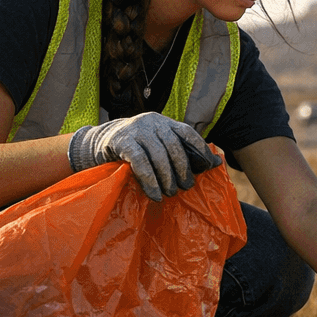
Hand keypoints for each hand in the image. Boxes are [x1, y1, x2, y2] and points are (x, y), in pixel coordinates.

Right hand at [68, 112, 221, 200]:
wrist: (99, 141)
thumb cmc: (136, 147)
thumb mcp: (159, 145)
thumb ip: (183, 151)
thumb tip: (217, 163)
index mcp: (164, 122)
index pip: (187, 132)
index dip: (199, 148)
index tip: (208, 166)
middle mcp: (152, 122)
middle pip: (174, 147)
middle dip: (182, 169)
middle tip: (186, 187)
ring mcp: (136, 130)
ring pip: (158, 156)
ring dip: (166, 178)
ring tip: (169, 194)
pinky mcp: (121, 141)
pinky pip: (140, 163)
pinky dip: (149, 180)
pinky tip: (154, 194)